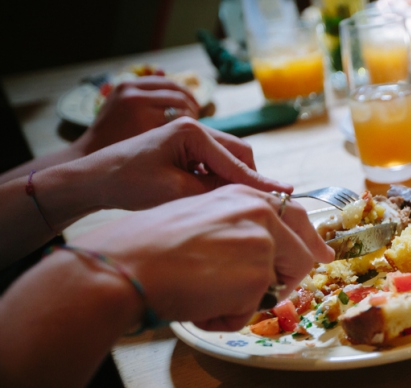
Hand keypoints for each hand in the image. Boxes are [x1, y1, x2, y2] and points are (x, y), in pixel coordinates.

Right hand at [73, 185, 334, 330]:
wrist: (124, 265)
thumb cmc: (147, 247)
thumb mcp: (201, 218)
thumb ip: (238, 229)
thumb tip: (264, 257)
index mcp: (245, 195)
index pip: (297, 217)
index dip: (310, 242)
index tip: (322, 257)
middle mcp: (261, 213)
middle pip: (301, 258)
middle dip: (281, 282)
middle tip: (250, 295)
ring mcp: (263, 244)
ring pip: (269, 290)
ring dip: (237, 303)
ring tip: (198, 290)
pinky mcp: (257, 277)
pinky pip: (247, 314)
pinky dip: (222, 320)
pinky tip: (195, 303)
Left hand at [76, 117, 292, 210]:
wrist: (93, 180)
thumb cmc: (128, 184)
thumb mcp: (175, 193)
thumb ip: (215, 192)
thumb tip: (251, 199)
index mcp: (192, 131)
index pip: (238, 161)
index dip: (262, 183)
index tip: (287, 197)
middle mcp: (195, 128)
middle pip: (240, 155)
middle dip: (248, 181)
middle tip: (256, 208)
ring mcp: (191, 137)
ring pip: (229, 160)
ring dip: (232, 183)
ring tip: (226, 207)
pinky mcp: (186, 149)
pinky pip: (214, 165)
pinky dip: (218, 182)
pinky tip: (209, 199)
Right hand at [78, 76, 200, 152]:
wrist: (91, 155)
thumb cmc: (111, 132)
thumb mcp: (121, 102)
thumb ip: (142, 89)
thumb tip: (162, 70)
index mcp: (128, 85)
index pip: (169, 83)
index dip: (186, 94)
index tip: (194, 107)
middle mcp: (133, 94)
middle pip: (178, 96)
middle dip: (192, 107)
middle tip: (197, 120)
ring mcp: (139, 111)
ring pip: (180, 110)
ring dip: (191, 120)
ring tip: (193, 131)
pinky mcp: (145, 128)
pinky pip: (176, 126)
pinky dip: (185, 131)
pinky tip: (186, 140)